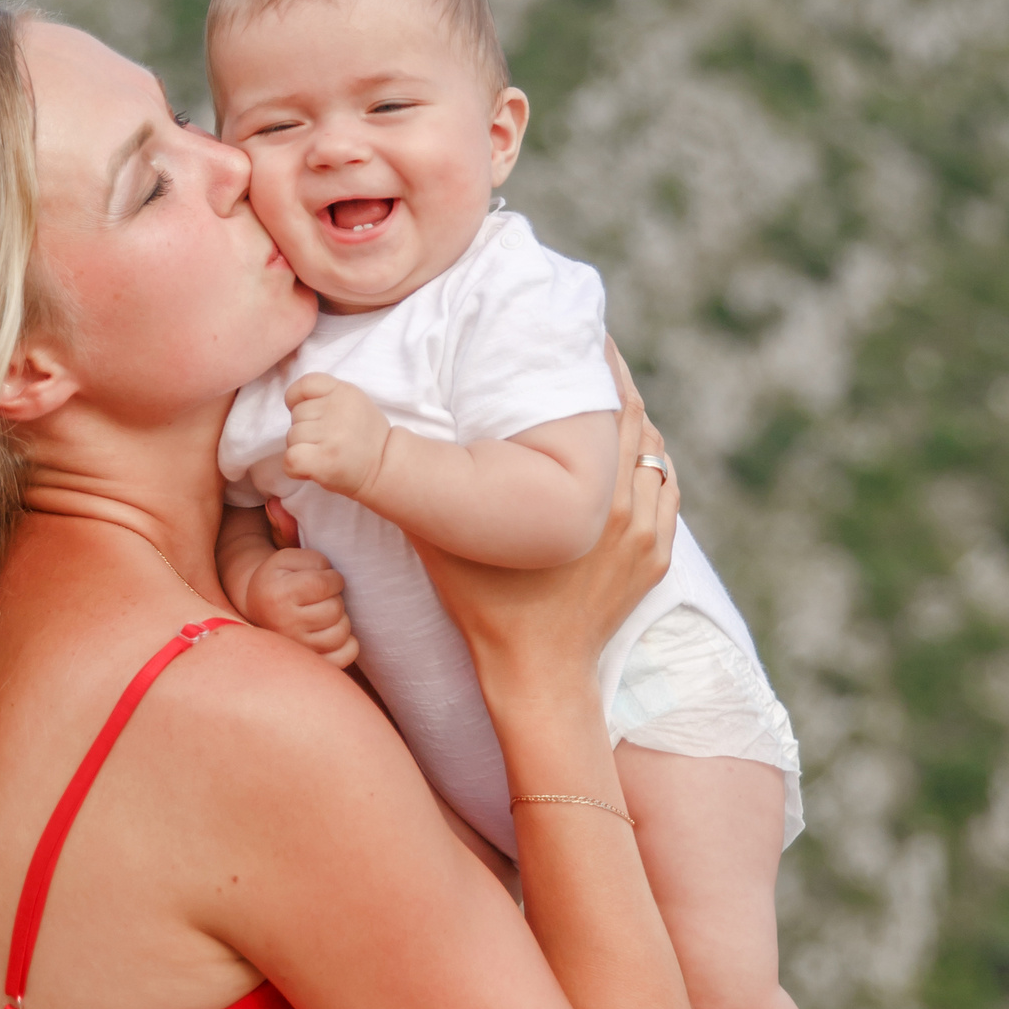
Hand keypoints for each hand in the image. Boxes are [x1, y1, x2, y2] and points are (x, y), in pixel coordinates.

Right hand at [239, 529, 360, 669]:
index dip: (334, 579)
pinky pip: (345, 656)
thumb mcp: (288, 559)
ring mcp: (297, 648)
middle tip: (323, 598)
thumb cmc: (279, 579)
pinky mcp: (310, 661)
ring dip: (341, 620)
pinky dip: (348, 644)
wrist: (258, 607)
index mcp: (278, 596)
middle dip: (335, 598)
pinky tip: (334, 631)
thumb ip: (314, 561)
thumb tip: (336, 581)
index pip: (323, 585)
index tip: (328, 579)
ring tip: (326, 613)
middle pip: (334, 609)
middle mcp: (284, 625)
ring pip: (341, 633)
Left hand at [281, 372, 392, 502]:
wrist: (385, 468)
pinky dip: (294, 468)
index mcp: (344, 391)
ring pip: (292, 437)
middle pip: (296, 414)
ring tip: (324, 455)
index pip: (305, 384)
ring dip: (301, 450)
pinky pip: (290, 458)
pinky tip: (310, 469)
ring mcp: (331, 434)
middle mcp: (337, 409)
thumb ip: (326, 397)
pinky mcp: (324, 459)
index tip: (310, 416)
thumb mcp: (353, 403)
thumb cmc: (364, 438)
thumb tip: (292, 405)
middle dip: (304, 430)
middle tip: (326, 442)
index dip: (297, 400)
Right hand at [413, 348, 674, 691]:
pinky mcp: (656, 557)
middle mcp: (625, 505)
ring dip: (632, 422)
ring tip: (603, 395)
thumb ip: (408, 476)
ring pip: (652, 452)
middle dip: (611, 383)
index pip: (607, 403)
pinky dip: (649, 464)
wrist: (536, 676)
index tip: (576, 332)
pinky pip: (663, 490)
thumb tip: (344, 424)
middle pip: (634, 418)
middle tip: (586, 351)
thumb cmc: (483, 605)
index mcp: (585, 491)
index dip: (595, 362)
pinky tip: (629, 450)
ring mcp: (647, 533)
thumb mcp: (439, 537)